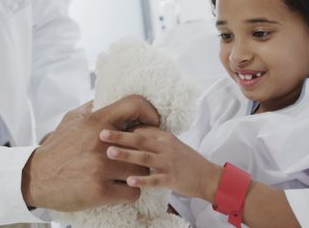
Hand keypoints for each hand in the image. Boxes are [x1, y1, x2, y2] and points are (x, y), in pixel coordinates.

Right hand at [22, 95, 159, 210]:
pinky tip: (122, 189)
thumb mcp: (71, 120)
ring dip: (137, 174)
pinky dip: (130, 192)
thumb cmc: (57, 148)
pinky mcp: (99, 192)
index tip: (152, 123)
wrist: (35, 178)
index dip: (148, 112)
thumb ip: (92, 108)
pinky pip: (132, 192)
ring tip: (128, 174)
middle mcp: (100, 142)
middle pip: (142, 143)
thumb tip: (108, 97)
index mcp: (95, 121)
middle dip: (143, 151)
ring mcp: (100, 168)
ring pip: (140, 170)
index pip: (134, 104)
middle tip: (142, 156)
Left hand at [99, 126, 221, 202]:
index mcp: (162, 136)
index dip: (122, 128)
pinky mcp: (172, 178)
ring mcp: (168, 162)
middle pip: (139, 139)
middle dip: (119, 136)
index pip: (140, 128)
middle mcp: (165, 146)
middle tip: (101, 134)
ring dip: (126, 155)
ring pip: (145, 157)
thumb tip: (126, 133)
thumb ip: (150, 139)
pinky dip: (142, 180)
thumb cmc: (183, 160)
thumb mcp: (168, 144)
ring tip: (109, 153)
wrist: (207, 176)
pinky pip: (155, 180)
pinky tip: (129, 181)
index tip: (104, 126)